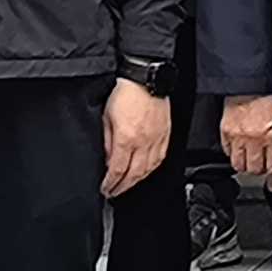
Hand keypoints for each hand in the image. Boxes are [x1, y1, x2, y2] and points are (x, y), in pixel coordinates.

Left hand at [102, 81, 171, 198]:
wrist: (145, 77)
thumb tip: (108, 158)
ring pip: (148, 169)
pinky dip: (152, 168)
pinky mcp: (165, 133)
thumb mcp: (106, 117)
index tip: (105, 189)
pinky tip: (146, 171)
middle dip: (122, 187)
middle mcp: (143, 142)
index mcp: (126, 138)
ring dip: (137, 180)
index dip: (110, 183)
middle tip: (114, 192)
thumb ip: (107, 141)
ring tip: (128, 185)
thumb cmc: (125, 92)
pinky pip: (160, 158)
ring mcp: (157, 138)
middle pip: (134, 174)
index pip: (117, 170)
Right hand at [222, 95, 271, 184]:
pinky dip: (232, 154)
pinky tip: (237, 152)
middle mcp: (256, 138)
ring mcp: (239, 136)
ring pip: (239, 164)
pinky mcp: (226, 130)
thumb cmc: (271, 92)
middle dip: (260, 171)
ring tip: (250, 163)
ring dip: (245, 166)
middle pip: (256, 169)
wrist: (252, 77)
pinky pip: (227, 151)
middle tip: (263, 170)